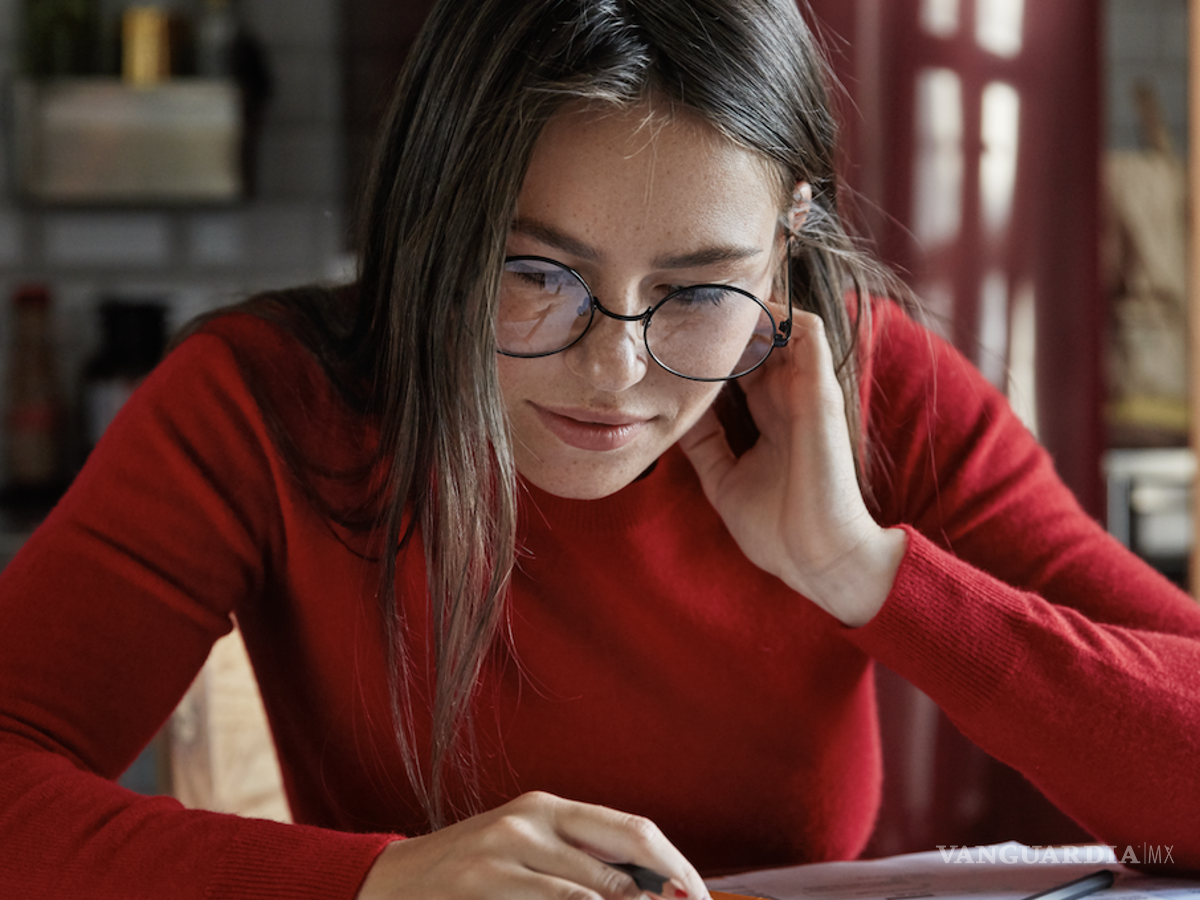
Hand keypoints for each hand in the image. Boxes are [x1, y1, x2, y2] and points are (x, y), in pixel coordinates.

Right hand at [355, 791, 708, 899]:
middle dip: (664, 896)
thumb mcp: (525, 847)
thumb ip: (581, 860)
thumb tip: (653, 886)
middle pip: (623, 861)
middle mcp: (531, 819)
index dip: (675, 865)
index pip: (633, 830)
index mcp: (548, 807)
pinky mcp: (483, 884)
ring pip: (596, 892)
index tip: (698, 897)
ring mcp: (504, 851)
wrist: (391, 882)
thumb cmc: (470, 870)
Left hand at [679, 311, 905, 625]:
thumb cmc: (777, 529)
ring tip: (705, 301)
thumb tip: (676, 413)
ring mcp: (805, 391)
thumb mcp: (723, 479)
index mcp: (770, 416)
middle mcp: (788, 397)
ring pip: (782, 324)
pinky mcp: (819, 391)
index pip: (742, 363)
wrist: (817, 558)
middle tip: (680, 307)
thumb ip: (704, 444)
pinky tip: (739, 313)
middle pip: (758, 337)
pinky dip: (778, 313)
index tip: (673, 334)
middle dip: (724, 319)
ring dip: (748, 309)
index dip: (712, 345)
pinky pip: (807, 332)